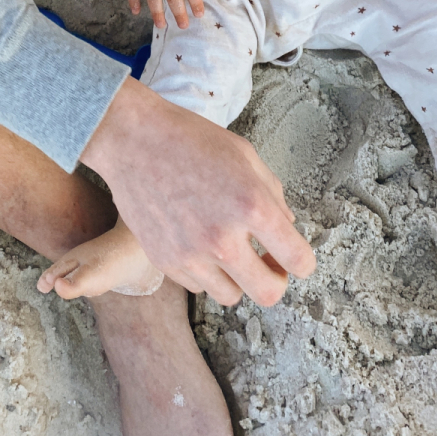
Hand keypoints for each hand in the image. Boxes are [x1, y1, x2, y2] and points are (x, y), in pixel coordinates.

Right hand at [81, 78, 315, 305]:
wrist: (133, 139)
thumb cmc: (191, 139)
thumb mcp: (244, 155)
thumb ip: (272, 193)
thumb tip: (285, 226)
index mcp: (252, 206)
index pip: (298, 260)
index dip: (303, 261)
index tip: (295, 257)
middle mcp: (223, 239)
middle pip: (268, 294)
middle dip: (274, 280)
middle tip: (268, 262)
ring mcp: (191, 255)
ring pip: (231, 296)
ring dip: (237, 278)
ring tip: (229, 249)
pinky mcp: (164, 261)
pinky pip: (198, 285)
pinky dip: (205, 271)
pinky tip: (197, 241)